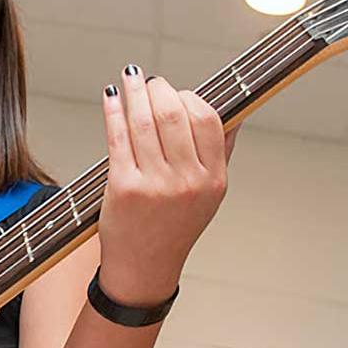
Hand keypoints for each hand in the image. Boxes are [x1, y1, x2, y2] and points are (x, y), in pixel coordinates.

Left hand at [96, 65, 237, 305]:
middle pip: (173, 114)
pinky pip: (119, 137)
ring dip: (133, 92)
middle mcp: (187, 182)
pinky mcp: (124, 188)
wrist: (144, 267)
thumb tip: (235, 112)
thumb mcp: (209, 194)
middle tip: (148, 82)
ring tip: (129, 80)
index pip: (207, 119)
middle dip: (158, 89)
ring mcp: (155, 185)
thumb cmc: (174, 226)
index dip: (189, 98)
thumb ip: (221, 152)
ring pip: (144, 121)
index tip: (176, 93)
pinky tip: (111, 99)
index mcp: (213, 179)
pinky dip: (113, 112)